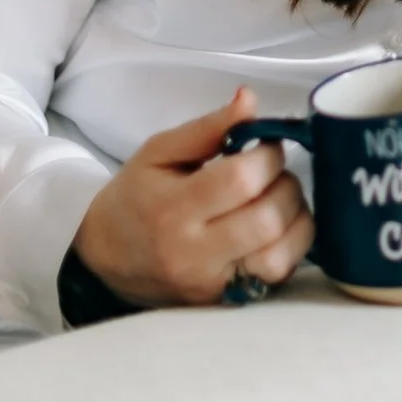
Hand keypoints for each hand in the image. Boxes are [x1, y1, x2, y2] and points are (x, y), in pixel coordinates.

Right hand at [71, 86, 313, 307]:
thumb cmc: (135, 198)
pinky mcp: (225, 302)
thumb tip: (250, 99)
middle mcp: (193, 253)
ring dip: (296, 219)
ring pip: (280, 256)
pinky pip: (276, 278)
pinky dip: (290, 248)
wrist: (105, 260)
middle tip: (274, 173)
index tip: (266, 145)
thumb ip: (208, 127)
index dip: (268, 155)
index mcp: (173, 209)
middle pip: (267, 219)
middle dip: (286, 185)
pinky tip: (278, 228)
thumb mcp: (158, 152)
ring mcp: (211, 284)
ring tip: (280, 200)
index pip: (241, 180)